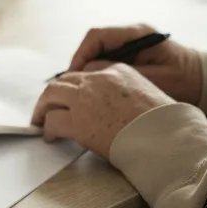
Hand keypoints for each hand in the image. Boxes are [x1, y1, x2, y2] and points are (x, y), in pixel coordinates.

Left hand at [31, 64, 174, 157]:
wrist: (166, 137)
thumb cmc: (165, 123)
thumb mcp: (149, 93)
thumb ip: (127, 92)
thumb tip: (113, 106)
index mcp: (118, 69)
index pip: (87, 71)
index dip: (75, 85)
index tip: (70, 96)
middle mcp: (98, 79)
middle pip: (64, 80)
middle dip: (53, 93)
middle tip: (46, 106)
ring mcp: (86, 99)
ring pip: (51, 94)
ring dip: (43, 107)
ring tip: (40, 119)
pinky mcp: (78, 121)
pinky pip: (53, 120)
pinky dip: (47, 127)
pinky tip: (49, 136)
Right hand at [68, 24, 202, 105]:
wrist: (204, 80)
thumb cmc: (185, 81)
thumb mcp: (155, 79)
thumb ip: (123, 73)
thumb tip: (90, 71)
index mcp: (138, 33)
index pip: (98, 35)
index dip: (81, 54)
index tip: (72, 75)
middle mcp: (131, 33)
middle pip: (94, 42)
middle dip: (80, 63)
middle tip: (71, 86)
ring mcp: (130, 42)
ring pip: (98, 50)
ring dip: (87, 68)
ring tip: (80, 89)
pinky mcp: (130, 52)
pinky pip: (106, 58)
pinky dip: (97, 71)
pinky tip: (94, 88)